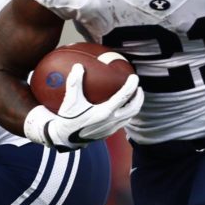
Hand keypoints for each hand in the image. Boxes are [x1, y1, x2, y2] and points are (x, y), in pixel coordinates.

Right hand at [24, 64, 143, 150]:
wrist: (65, 139)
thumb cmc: (68, 118)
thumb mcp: (70, 100)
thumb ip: (74, 82)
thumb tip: (78, 66)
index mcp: (104, 112)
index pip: (124, 97)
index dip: (131, 86)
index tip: (134, 77)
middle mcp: (111, 121)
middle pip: (133, 108)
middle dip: (139, 97)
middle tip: (138, 87)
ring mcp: (111, 129)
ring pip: (130, 116)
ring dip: (134, 106)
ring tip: (133, 97)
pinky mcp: (109, 134)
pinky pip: (123, 122)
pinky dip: (126, 113)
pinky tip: (121, 108)